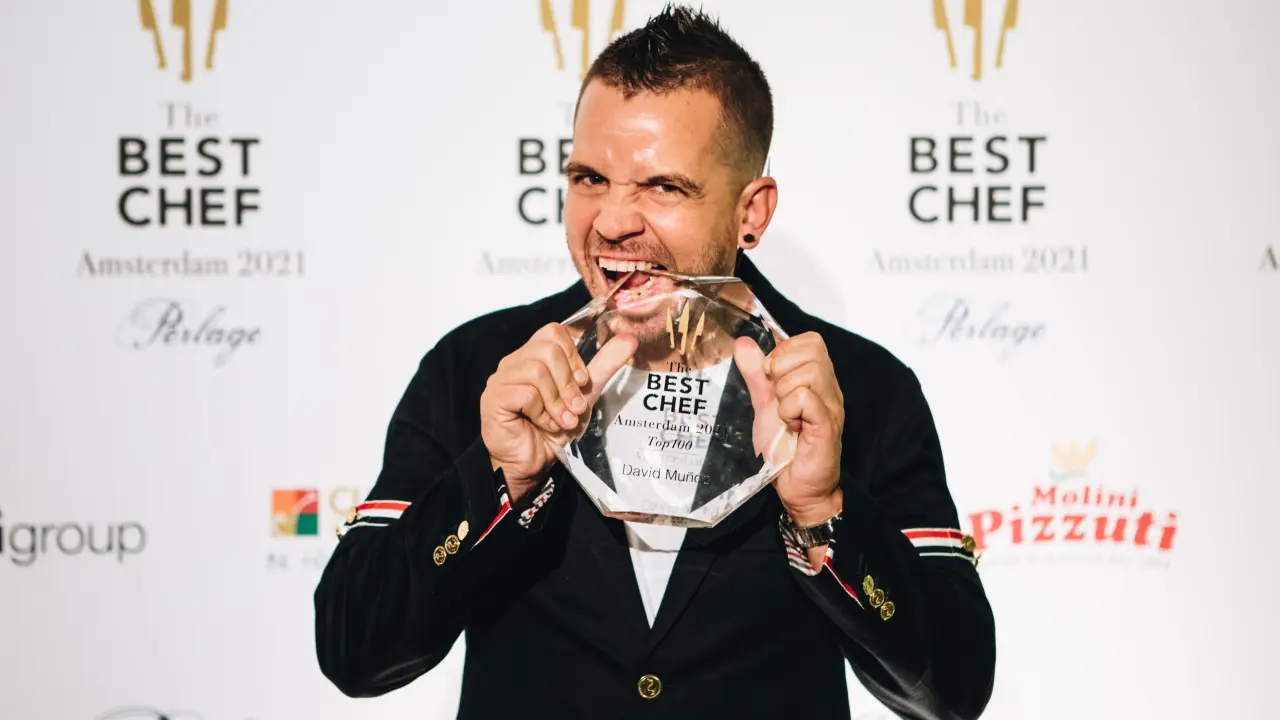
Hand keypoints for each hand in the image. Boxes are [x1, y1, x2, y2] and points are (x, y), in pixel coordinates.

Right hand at [481, 323, 636, 501]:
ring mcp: (500, 379)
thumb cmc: (554, 429)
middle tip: (574, 407)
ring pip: (537, 372)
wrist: (533, 464)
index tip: (582, 382)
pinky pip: (526, 393)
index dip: (573, 356)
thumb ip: (604, 366)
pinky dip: (543, 413)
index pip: (553, 332)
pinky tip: (545, 425)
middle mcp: (513, 363)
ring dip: (557, 401)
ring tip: (562, 419)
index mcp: (532, 356)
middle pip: (548, 349)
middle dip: (569, 383)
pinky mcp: (494, 398)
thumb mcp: (585, 394)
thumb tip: (629, 339)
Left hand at [734, 332, 843, 526]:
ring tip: (785, 414)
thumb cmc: (785, 448)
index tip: (771, 376)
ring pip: (810, 372)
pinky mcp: (827, 426)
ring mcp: (831, 406)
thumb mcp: (764, 405)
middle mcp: (829, 388)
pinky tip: (791, 425)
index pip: (811, 340)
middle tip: (777, 396)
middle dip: (782, 368)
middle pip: (812, 350)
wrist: (796, 487)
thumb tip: (743, 342)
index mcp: (817, 379)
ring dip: (785, 391)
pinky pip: (807, 398)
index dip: (785, 351)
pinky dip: (790, 409)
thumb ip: (755, 374)